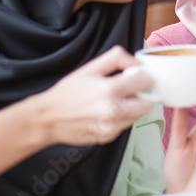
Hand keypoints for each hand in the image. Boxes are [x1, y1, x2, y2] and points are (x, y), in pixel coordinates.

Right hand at [31, 46, 154, 146]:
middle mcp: (114, 111)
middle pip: (148, 103)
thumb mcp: (90, 68)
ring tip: (112, 102)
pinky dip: (121, 119)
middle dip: (141, 95)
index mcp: (110, 90)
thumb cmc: (67, 92)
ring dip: (132, 108)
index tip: (133, 77)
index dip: (140, 77)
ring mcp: (112, 127)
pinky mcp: (109, 137)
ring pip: (138, 116)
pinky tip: (105, 113)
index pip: (145, 82)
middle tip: (126, 91)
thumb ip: (116, 58)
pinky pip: (125, 126)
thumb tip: (137, 63)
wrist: (48, 118)